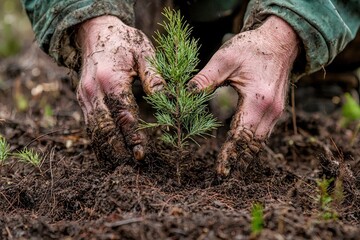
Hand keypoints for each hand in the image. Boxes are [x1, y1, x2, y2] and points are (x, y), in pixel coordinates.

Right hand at [76, 16, 163, 164]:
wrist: (94, 31)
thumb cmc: (122, 41)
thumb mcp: (144, 52)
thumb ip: (155, 77)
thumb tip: (169, 101)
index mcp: (110, 80)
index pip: (122, 115)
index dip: (132, 136)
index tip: (141, 153)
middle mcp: (92, 92)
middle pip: (103, 129)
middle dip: (118, 149)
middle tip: (133, 164)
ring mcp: (83, 97)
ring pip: (93, 131)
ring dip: (106, 149)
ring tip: (121, 165)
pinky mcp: (82, 100)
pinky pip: (89, 126)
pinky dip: (98, 141)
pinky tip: (108, 152)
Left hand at [188, 16, 299, 175]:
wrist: (280, 41)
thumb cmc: (252, 48)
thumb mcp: (225, 58)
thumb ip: (206, 77)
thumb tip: (185, 93)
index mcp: (258, 100)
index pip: (241, 136)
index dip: (230, 154)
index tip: (220, 170)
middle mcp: (271, 110)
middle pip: (253, 145)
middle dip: (238, 159)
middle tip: (223, 174)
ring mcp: (276, 111)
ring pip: (259, 141)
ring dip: (245, 152)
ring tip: (229, 163)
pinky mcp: (276, 110)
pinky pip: (263, 132)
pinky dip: (250, 140)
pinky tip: (239, 143)